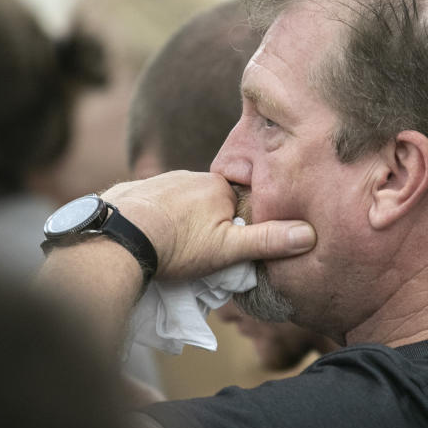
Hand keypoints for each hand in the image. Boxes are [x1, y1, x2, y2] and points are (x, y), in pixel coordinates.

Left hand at [101, 171, 315, 279]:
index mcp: (217, 186)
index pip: (238, 204)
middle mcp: (189, 176)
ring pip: (180, 202)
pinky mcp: (133, 190)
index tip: (226, 247)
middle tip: (197, 252)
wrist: (117, 238)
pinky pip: (152, 203)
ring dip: (180, 219)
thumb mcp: (228, 249)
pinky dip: (154, 217)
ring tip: (172, 246)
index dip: (235, 226)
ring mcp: (159, 180)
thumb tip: (309, 234)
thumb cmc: (177, 245)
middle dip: (207, 222)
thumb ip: (267, 240)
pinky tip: (148, 235)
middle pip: (208, 202)